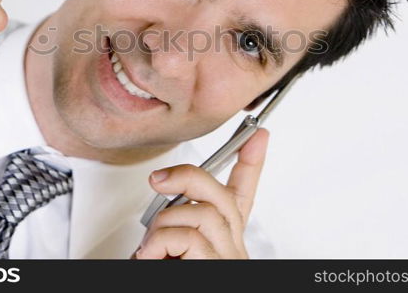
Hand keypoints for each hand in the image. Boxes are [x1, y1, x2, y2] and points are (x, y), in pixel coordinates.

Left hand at [135, 128, 268, 258]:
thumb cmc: (164, 272)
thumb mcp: (164, 244)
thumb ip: (171, 219)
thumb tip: (162, 186)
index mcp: (221, 240)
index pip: (242, 196)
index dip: (252, 163)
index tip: (257, 135)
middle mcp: (230, 249)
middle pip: (224, 196)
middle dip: (187, 177)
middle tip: (158, 179)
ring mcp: (228, 259)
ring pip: (205, 214)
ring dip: (166, 223)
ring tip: (151, 246)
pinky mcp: (218, 266)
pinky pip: (189, 237)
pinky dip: (160, 243)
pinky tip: (152, 256)